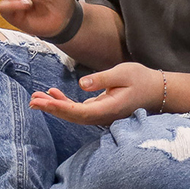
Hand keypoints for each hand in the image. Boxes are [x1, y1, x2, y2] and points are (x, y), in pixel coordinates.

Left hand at [28, 62, 160, 125]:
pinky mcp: (99, 108)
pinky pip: (78, 109)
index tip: (45, 102)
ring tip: (36, 98)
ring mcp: (100, 114)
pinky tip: (52, 93)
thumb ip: (102, 79)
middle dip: (51, 109)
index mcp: (108, 109)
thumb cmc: (141, 79)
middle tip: (32, 101)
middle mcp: (102, 115)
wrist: (157, 90)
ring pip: (73, 114)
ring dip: (55, 106)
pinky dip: (64, 102)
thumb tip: (82, 84)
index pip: (80, 112)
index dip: (60, 107)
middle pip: (72, 116)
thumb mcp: (122, 73)